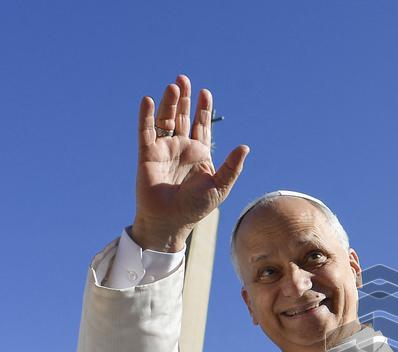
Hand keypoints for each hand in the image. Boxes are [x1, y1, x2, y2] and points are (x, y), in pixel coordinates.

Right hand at [132, 74, 249, 251]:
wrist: (171, 220)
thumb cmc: (196, 207)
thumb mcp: (220, 186)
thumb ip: (232, 166)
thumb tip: (245, 147)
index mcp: (200, 155)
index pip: (202, 126)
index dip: (204, 110)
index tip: (206, 92)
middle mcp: (182, 149)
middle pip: (183, 117)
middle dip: (184, 99)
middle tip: (184, 79)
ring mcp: (164, 150)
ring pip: (166, 120)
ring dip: (169, 103)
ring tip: (174, 85)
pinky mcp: (147, 154)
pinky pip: (146, 131)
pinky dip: (146, 116)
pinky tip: (148, 100)